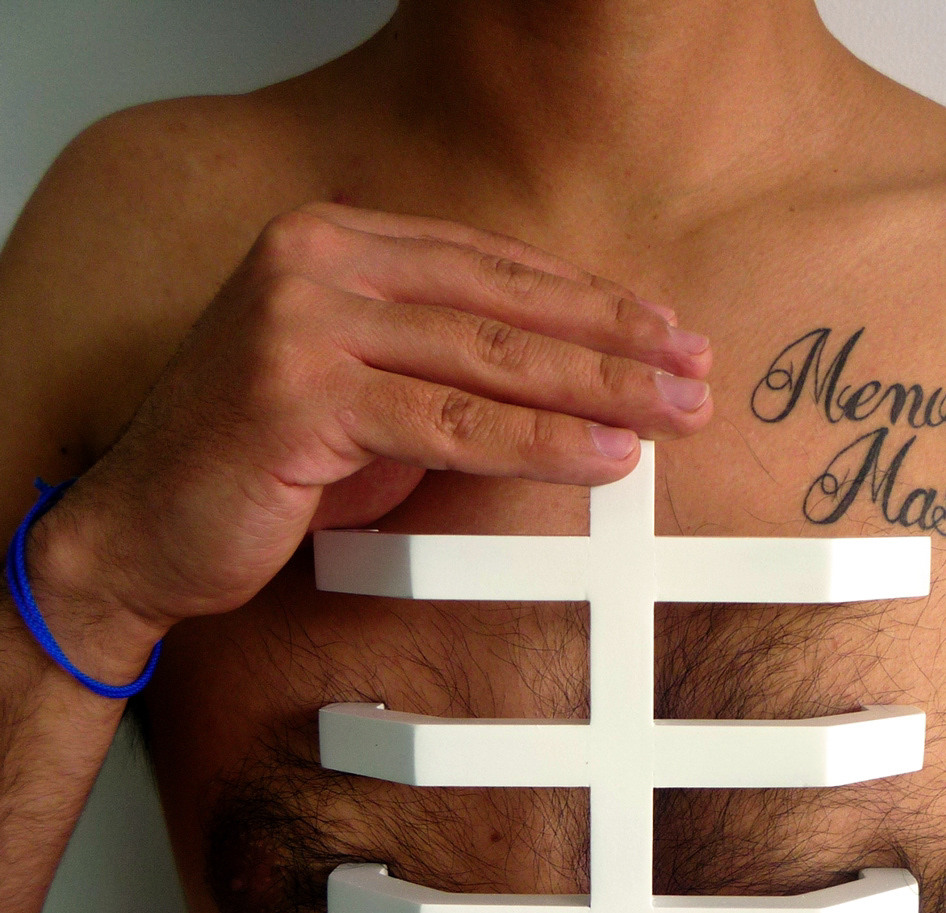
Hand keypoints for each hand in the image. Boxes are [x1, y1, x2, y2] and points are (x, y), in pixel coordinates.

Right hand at [29, 202, 711, 646]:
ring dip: (596, 388)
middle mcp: (316, 262)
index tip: (663, 334)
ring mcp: (302, 321)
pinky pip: (449, 422)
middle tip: (694, 371)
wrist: (145, 530)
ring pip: (487, 356)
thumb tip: (565, 382)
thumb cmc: (259, 470)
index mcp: (335, 244)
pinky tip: (604, 453)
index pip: (491, 266)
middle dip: (612, 340)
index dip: (586, 301)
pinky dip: (538, 441)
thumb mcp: (367, 399)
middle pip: (502, 300)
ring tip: (674, 413)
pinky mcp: (300, 395)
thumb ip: (445, 371)